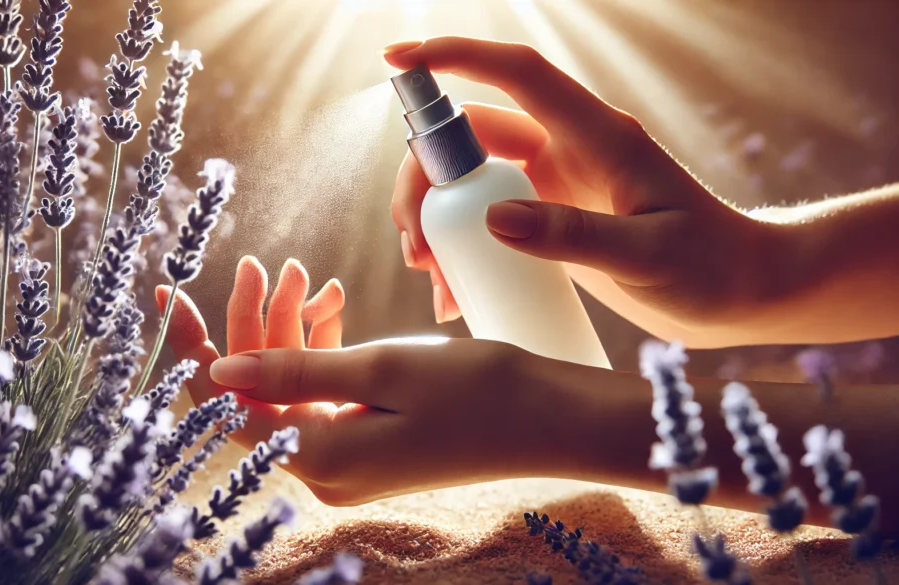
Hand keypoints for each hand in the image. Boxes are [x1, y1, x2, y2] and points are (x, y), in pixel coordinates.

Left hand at [161, 259, 552, 505]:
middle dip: (257, 324)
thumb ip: (294, 370)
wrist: (552, 419)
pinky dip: (324, 348)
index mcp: (320, 459)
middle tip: (265, 264)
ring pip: (293, 386)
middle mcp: (327, 469)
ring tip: (311, 275)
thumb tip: (217, 370)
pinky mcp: (372, 440)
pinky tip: (335, 305)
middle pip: (260, 391)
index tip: (169, 294)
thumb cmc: (478, 394)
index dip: (195, 347)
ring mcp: (350, 458)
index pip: (228, 404)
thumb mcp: (380, 371)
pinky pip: (326, 393)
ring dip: (293, 330)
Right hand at [384, 37, 787, 347]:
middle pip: (471, 139)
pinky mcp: (552, 222)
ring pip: (471, 183)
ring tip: (428, 274)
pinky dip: (462, 251)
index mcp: (595, 136)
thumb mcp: (649, 254)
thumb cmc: (714, 266)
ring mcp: (556, 187)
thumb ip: (573, 235)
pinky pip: (488, 223)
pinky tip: (454, 295)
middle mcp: (567, 151)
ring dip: (436, 219)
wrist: (743, 294)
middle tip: (414, 244)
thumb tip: (493, 220)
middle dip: (425, 180)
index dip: (456, 57)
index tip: (398, 59)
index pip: (516, 75)